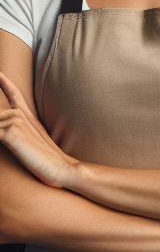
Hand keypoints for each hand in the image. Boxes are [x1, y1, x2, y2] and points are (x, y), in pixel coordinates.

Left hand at [0, 71, 78, 188]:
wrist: (63, 168)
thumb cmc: (50, 160)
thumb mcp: (37, 142)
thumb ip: (24, 133)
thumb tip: (12, 131)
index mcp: (29, 119)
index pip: (15, 95)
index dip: (5, 83)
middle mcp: (21, 118)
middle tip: (9, 130)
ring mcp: (16, 125)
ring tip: (10, 138)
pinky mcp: (11, 135)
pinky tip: (2, 138)